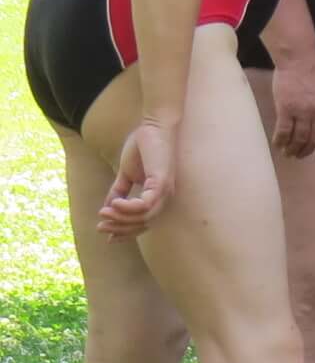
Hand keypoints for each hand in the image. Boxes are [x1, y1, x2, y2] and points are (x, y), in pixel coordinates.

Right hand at [98, 117, 173, 235]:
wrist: (153, 127)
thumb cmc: (143, 148)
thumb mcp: (127, 173)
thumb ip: (119, 190)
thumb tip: (107, 206)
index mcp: (157, 198)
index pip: (143, 223)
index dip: (125, 231)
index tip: (106, 235)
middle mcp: (164, 198)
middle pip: (144, 224)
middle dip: (120, 227)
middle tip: (100, 226)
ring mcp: (165, 191)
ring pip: (145, 217)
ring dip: (121, 217)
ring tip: (104, 212)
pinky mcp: (162, 182)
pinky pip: (147, 203)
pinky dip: (130, 207)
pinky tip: (115, 203)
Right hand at [269, 47, 314, 160]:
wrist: (299, 60)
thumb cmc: (313, 72)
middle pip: (313, 138)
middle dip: (307, 150)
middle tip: (300, 156)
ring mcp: (302, 112)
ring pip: (298, 137)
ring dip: (293, 148)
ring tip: (289, 153)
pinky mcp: (285, 109)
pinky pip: (283, 130)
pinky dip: (281, 140)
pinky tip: (278, 144)